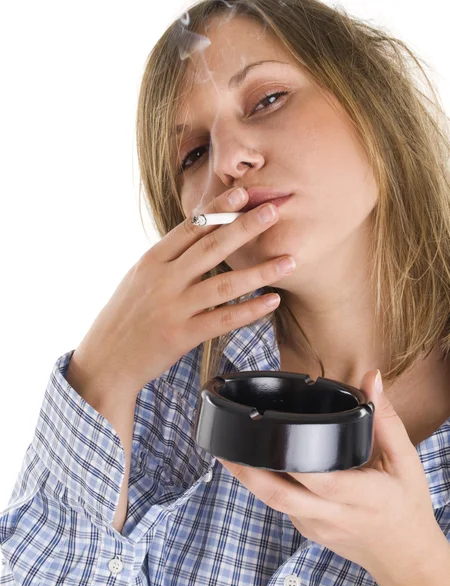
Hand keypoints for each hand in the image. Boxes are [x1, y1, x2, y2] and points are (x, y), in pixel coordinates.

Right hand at [69, 188, 295, 396]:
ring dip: (260, 271)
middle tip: (273, 212)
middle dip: (244, 227)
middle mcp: (164, 280)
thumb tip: (197, 238)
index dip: (218, 209)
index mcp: (152, 261)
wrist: (105, 360)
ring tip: (288, 260)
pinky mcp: (182, 335)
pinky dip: (250, 310)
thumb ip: (168, 259)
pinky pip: (223, 320)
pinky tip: (272, 301)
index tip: (242, 194)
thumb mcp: (139, 279)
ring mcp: (173, 308)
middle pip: (210, 247)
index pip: (190, 227)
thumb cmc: (125, 317)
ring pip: (224, 284)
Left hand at [216, 370, 445, 577]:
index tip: (265, 433)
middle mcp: (333, 515)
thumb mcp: (406, 462)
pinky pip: (281, 506)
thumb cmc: (406, 506)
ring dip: (249, 479)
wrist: (404, 557)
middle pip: (281, 496)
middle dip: (247, 472)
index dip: (290, 459)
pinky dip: (265, 486)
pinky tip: (255, 466)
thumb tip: (372, 379)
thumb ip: (385, 420)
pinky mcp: (307, 531)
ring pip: (275, 503)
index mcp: (362, 497)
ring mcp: (316, 527)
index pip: (321, 479)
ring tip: (229, 450)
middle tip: (224, 446)